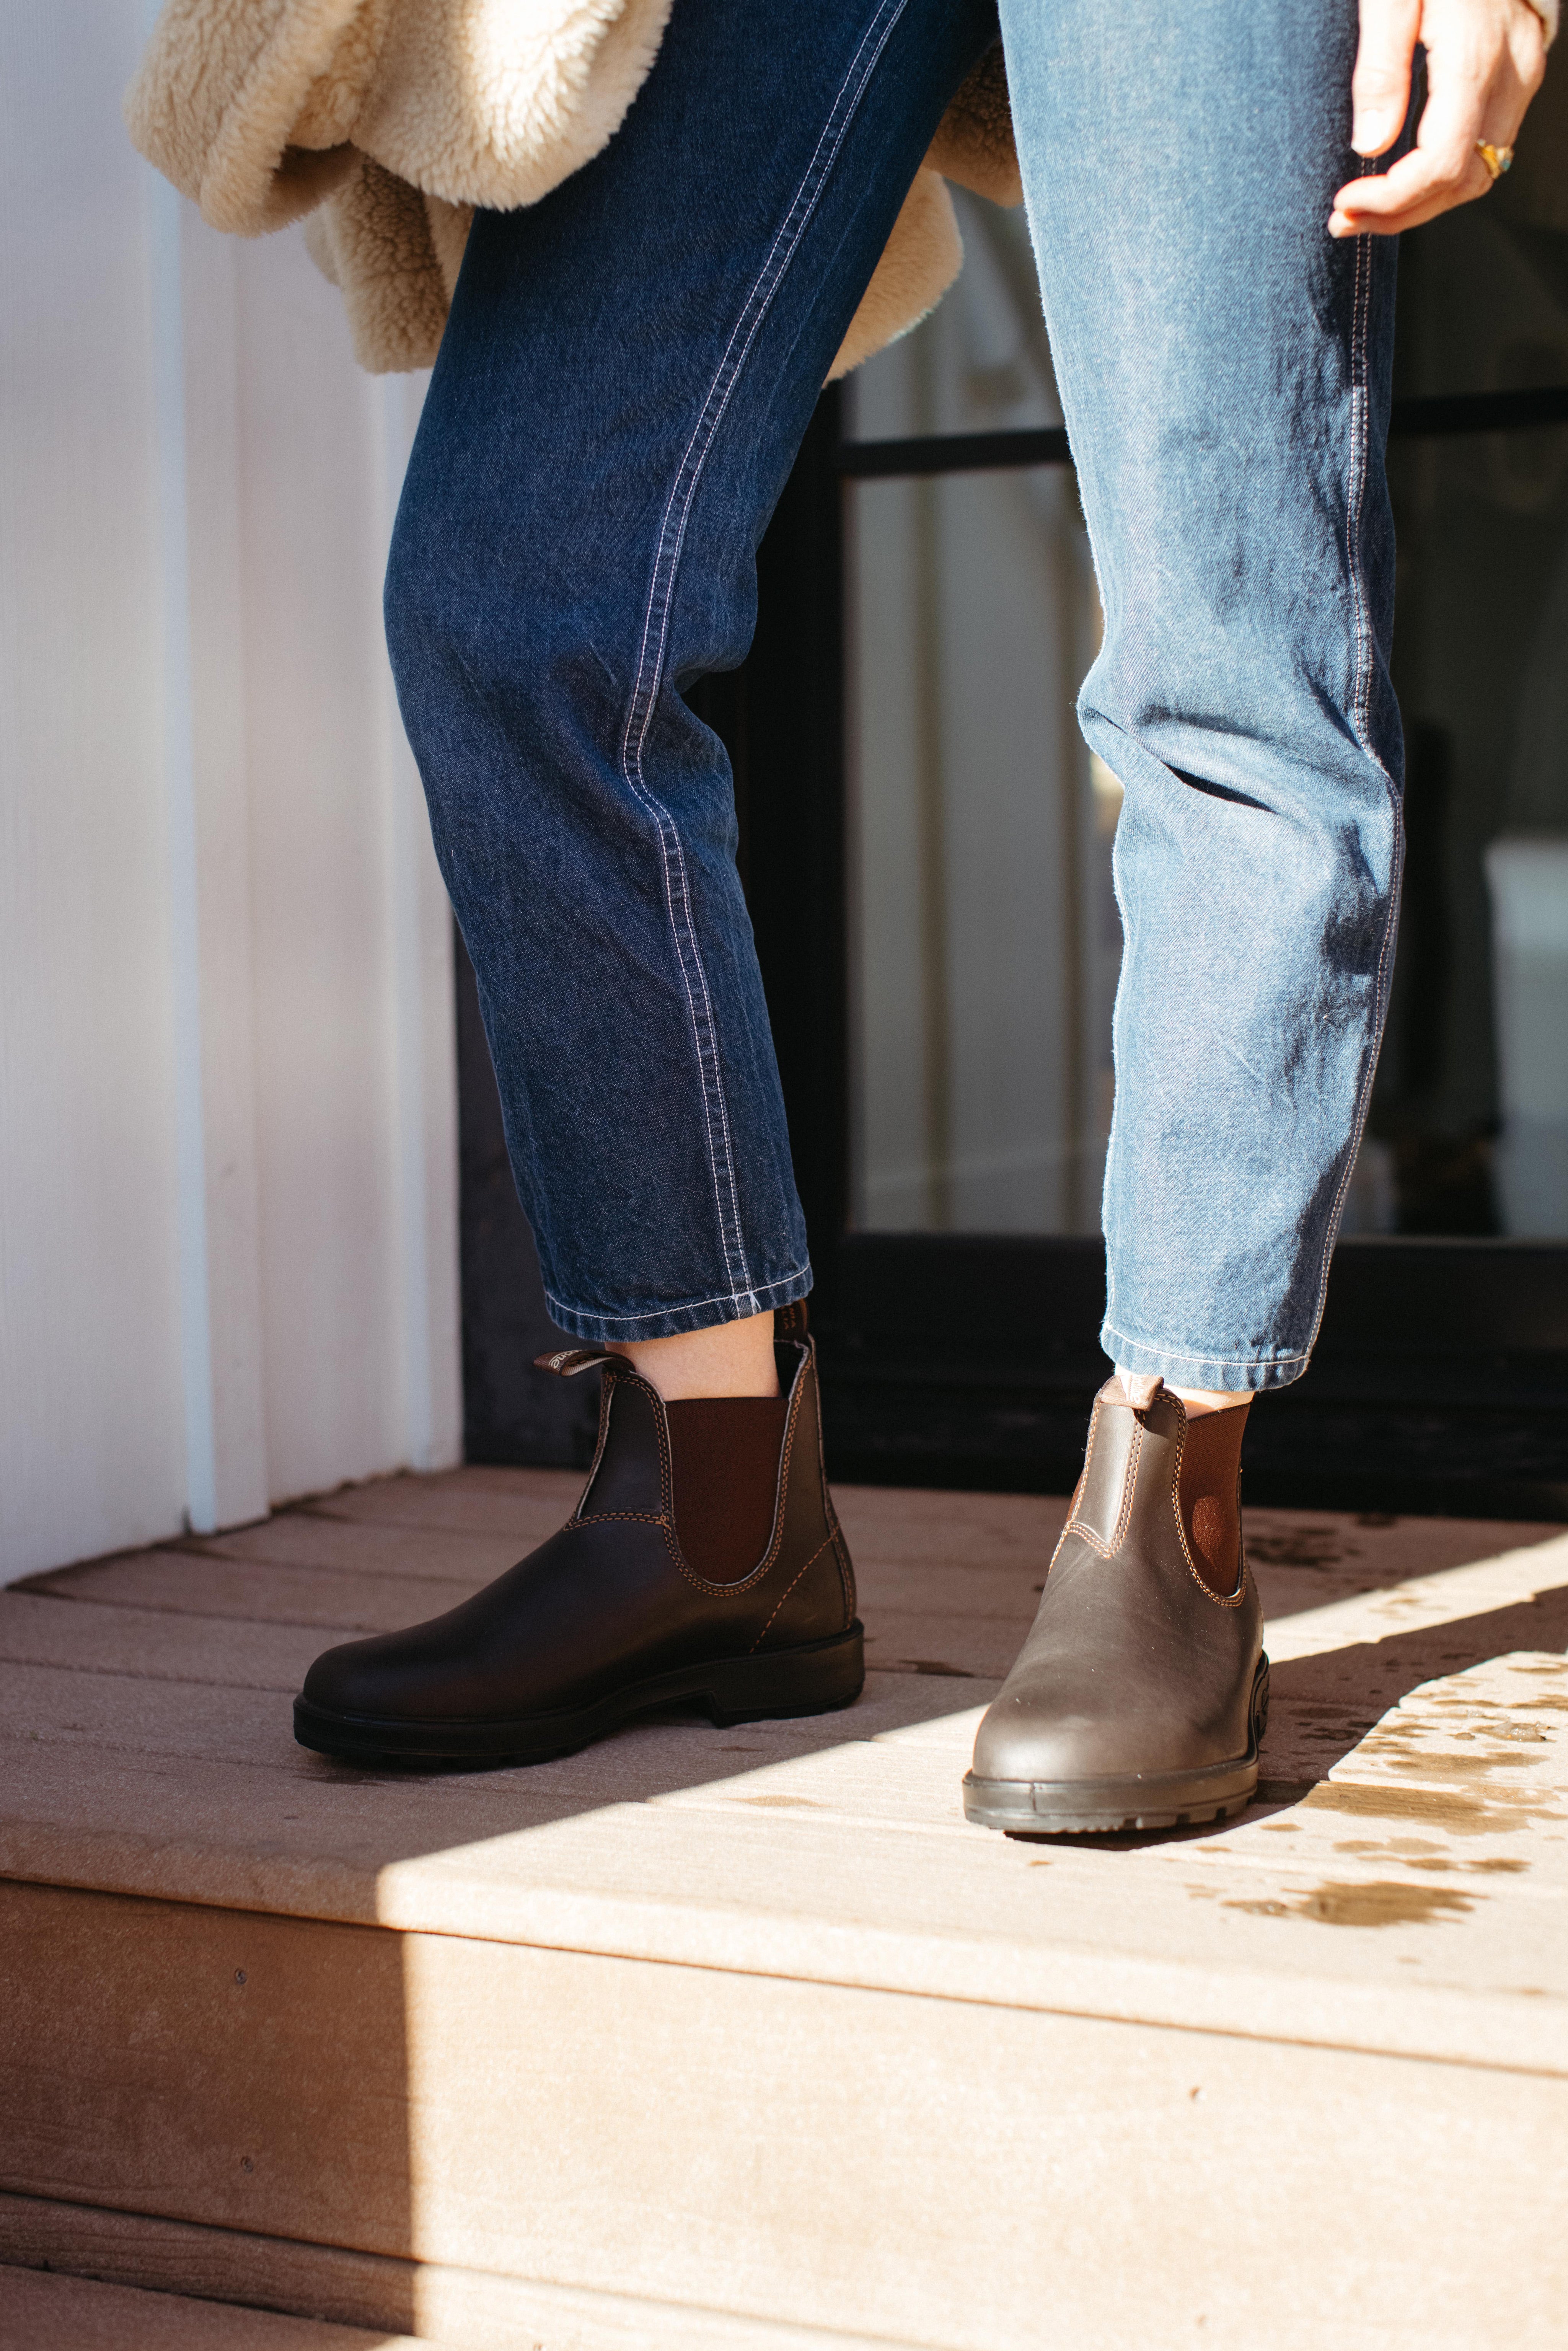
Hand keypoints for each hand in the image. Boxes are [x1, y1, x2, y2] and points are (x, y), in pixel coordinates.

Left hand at [1328, 0, 1546, 236]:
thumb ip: (1380, 70)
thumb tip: (1369, 145)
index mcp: (1474, 57)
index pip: (1439, 164)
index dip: (1392, 200)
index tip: (1343, 204)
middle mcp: (1511, 73)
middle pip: (1461, 181)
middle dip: (1401, 214)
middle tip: (1343, 221)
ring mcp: (1524, 74)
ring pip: (1480, 173)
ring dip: (1421, 203)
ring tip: (1364, 211)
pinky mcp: (1522, 73)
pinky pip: (1488, 146)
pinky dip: (1443, 175)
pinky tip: (1402, 179)